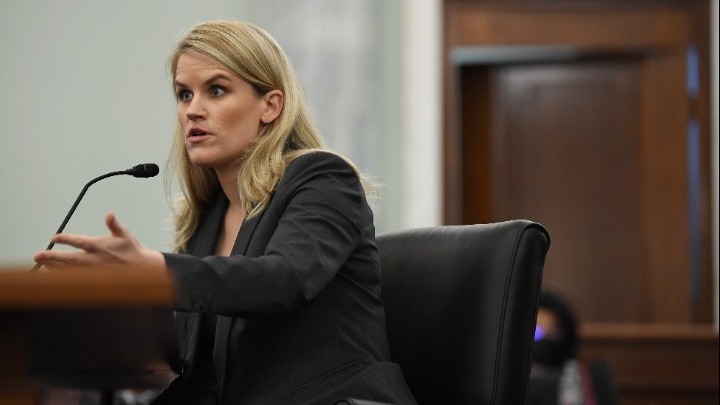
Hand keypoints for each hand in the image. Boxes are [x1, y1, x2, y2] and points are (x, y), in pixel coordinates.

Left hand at [34, 212, 165, 271]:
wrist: (142, 269)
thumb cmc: (131, 249)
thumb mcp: (124, 233)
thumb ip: (114, 224)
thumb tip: (109, 214)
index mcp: (100, 245)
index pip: (78, 241)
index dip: (65, 239)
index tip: (54, 237)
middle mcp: (94, 259)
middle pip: (69, 258)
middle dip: (52, 256)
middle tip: (38, 255)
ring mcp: (93, 270)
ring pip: (69, 269)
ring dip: (54, 266)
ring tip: (42, 263)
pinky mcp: (94, 278)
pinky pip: (75, 276)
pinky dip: (63, 274)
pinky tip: (54, 271)